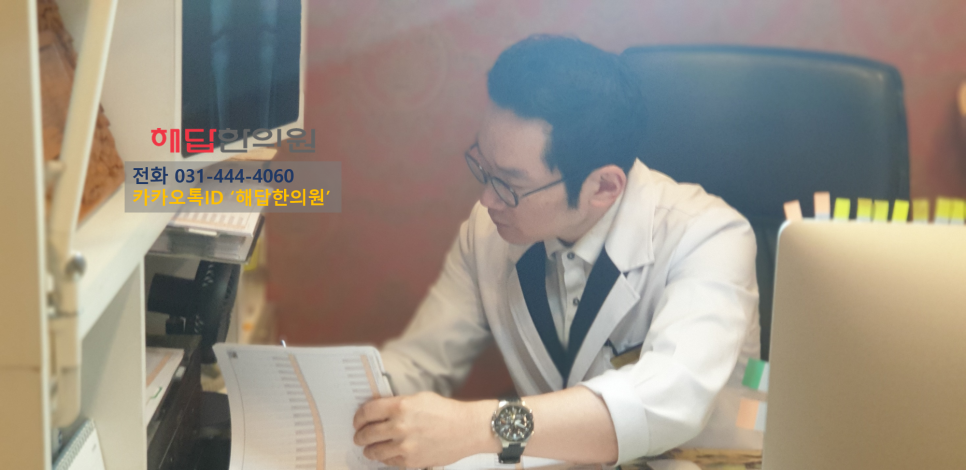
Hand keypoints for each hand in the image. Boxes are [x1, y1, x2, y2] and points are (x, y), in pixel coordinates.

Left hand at [352, 391, 497, 467]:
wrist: (467, 429)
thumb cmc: (446, 412)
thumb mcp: (419, 398)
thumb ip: (397, 404)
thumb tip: (378, 411)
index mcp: (400, 406)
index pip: (367, 412)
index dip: (358, 417)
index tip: (357, 421)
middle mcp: (399, 426)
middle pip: (366, 433)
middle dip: (360, 435)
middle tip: (359, 436)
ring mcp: (404, 446)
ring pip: (374, 451)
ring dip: (369, 449)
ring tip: (370, 447)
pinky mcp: (411, 461)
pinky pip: (388, 462)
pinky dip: (385, 458)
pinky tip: (388, 453)